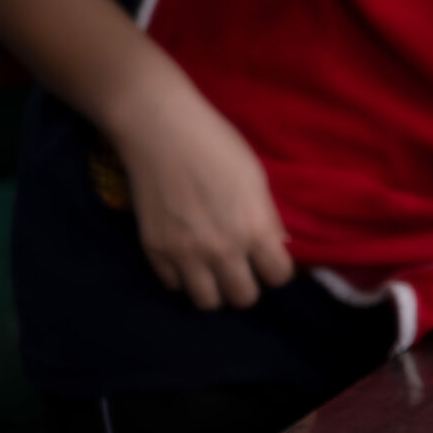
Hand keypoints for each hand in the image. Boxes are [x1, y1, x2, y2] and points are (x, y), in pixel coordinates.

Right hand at [110, 77, 292, 309]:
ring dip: (214, 288)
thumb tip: (277, 247)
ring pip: (207, 302)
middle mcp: (221, 249)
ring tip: (213, 269)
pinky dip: (182, 276)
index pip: (278, 277)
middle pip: (244, 298)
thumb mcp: (256, 178)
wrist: (159, 130)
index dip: (277, 269)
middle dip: (247, 284)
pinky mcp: (154, 250)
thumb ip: (267, 218)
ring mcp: (184, 254)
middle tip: (241, 266)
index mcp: (254, 229)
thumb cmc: (216, 144)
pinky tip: (186, 256)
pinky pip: (174, 285)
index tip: (269, 259)